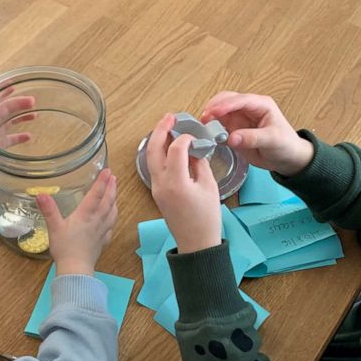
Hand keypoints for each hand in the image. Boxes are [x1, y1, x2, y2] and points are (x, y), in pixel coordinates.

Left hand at [0, 89, 35, 185]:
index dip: (4, 93)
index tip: (14, 84)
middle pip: (7, 110)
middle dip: (19, 104)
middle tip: (33, 101)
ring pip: (12, 122)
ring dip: (23, 117)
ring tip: (35, 115)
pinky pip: (12, 139)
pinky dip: (21, 137)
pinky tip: (29, 136)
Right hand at [37, 169, 117, 275]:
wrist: (76, 269)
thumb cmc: (65, 248)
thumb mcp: (54, 227)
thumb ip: (49, 210)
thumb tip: (41, 194)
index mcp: (85, 215)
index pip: (96, 194)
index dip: (102, 182)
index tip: (108, 171)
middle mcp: (97, 221)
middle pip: (108, 201)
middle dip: (111, 188)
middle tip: (114, 177)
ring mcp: (102, 231)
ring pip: (112, 212)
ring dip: (114, 200)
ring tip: (115, 193)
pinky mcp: (103, 240)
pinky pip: (111, 225)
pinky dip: (113, 217)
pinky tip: (112, 217)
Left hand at [145, 113, 221, 253]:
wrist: (196, 243)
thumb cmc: (206, 219)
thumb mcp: (209, 187)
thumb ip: (201, 164)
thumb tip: (194, 151)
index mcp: (176, 182)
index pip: (176, 149)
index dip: (185, 138)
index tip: (194, 137)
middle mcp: (161, 184)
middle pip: (154, 150)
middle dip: (161, 130)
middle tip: (170, 117)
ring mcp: (156, 189)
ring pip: (150, 158)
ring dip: (157, 141)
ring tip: (166, 127)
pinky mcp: (156, 193)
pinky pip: (154, 168)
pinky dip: (159, 154)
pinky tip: (168, 148)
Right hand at [201, 92, 313, 176]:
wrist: (287, 160)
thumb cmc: (286, 145)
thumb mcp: (272, 140)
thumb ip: (252, 138)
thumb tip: (231, 138)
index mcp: (261, 105)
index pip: (240, 100)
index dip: (225, 105)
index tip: (213, 112)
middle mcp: (248, 109)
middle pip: (227, 101)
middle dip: (214, 108)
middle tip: (204, 119)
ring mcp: (240, 120)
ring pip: (220, 113)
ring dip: (211, 118)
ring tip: (203, 127)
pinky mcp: (234, 131)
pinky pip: (220, 127)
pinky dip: (212, 130)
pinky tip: (207, 136)